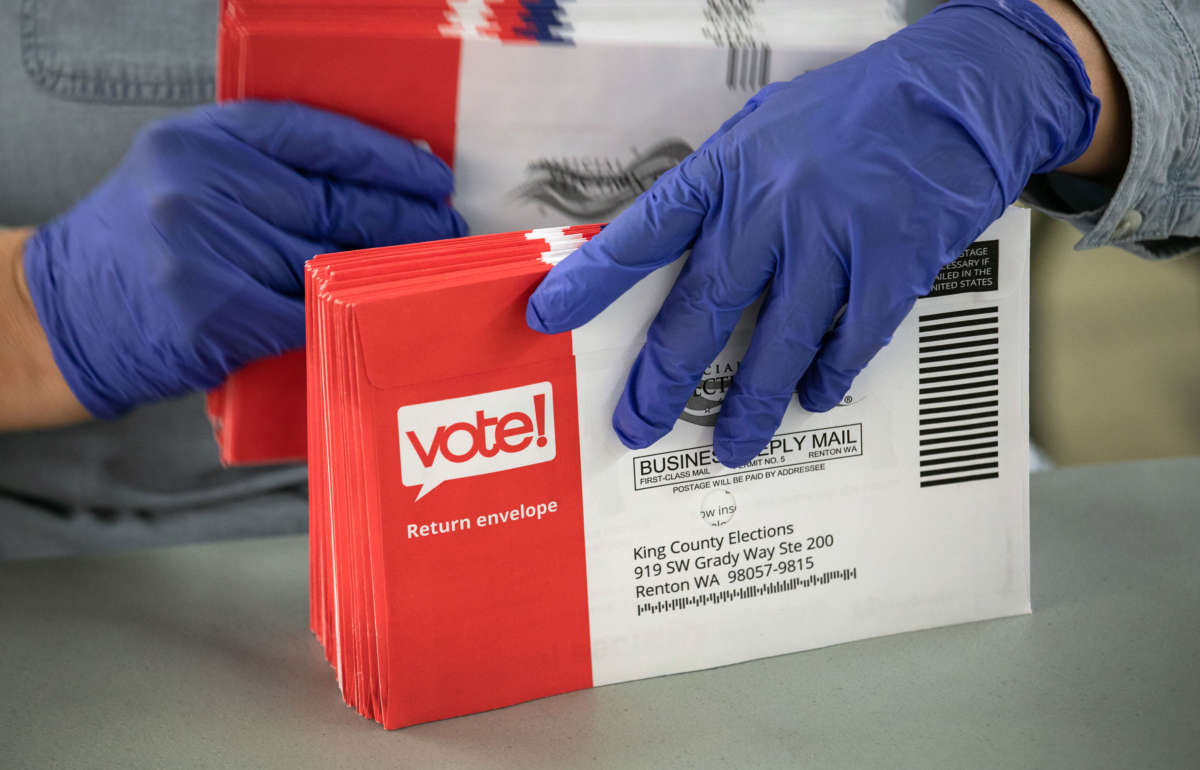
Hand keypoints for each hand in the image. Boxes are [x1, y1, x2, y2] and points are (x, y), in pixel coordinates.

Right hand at [23, 100, 466, 418]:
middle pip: (332, 202)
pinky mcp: (212, 311)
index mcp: (201, 141)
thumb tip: (372, 189)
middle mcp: (200, 185)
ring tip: (423, 275)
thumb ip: (262, 177)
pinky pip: (304, 315)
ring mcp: (203, 248)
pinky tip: (377, 316)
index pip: (314, 137)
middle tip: (446, 230)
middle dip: (401, 219)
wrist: (64, 314)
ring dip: (383, 273)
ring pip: (325, 263)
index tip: (429, 176)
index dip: (382, 157)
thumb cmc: (139, 249)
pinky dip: (343, 317)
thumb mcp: (187, 181)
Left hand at [526, 0, 1098, 466]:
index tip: (547, 319)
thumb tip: (674, 251)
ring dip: (747, 405)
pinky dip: (825, 377)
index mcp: (726, 170)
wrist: (956, 93)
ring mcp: (830, 240)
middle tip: (635, 426)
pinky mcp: (890, 267)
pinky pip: (846, 343)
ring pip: (773, 344)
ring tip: (728, 447)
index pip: (640, 234)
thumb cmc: (851, 111)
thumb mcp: (764, 129)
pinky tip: (811, 397)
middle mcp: (768, 207)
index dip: (590, 282)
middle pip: (699, 311)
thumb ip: (721, 191)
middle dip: (661, 380)